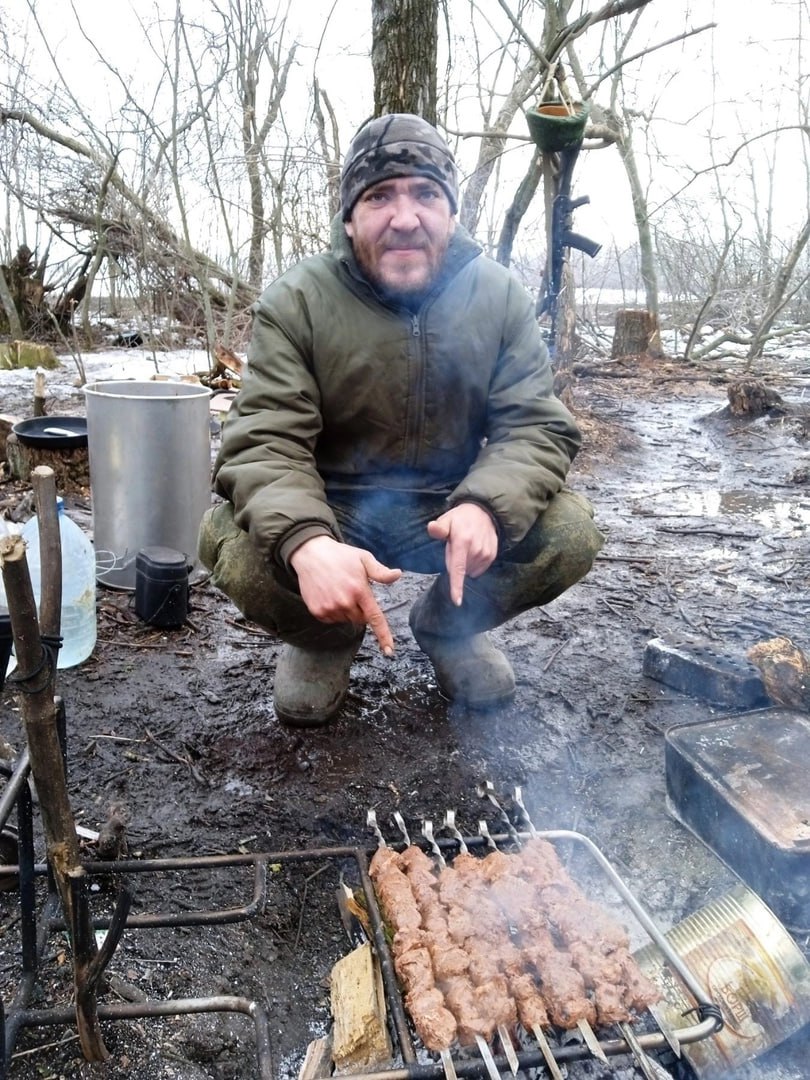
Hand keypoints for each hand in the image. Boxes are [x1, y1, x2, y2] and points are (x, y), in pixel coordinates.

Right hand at [289, 535, 401, 654]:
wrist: (310, 553)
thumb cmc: (340, 555)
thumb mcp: (363, 558)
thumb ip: (380, 572)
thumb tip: (397, 575)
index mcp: (359, 590)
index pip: (375, 618)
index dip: (383, 635)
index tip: (389, 651)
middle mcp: (344, 602)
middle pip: (360, 619)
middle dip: (360, 608)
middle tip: (352, 589)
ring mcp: (329, 608)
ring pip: (346, 619)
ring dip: (346, 610)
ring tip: (339, 589)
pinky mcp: (317, 611)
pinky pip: (332, 619)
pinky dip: (334, 611)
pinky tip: (329, 594)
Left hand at [426, 503, 497, 605]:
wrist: (483, 512)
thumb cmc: (460, 518)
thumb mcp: (447, 519)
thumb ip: (439, 528)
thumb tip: (432, 528)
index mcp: (462, 542)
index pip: (458, 568)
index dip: (457, 587)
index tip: (457, 601)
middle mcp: (476, 549)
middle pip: (460, 570)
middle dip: (454, 562)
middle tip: (456, 546)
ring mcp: (486, 553)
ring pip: (469, 571)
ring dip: (465, 563)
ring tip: (466, 546)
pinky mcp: (492, 556)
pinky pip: (479, 569)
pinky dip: (473, 564)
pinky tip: (473, 551)